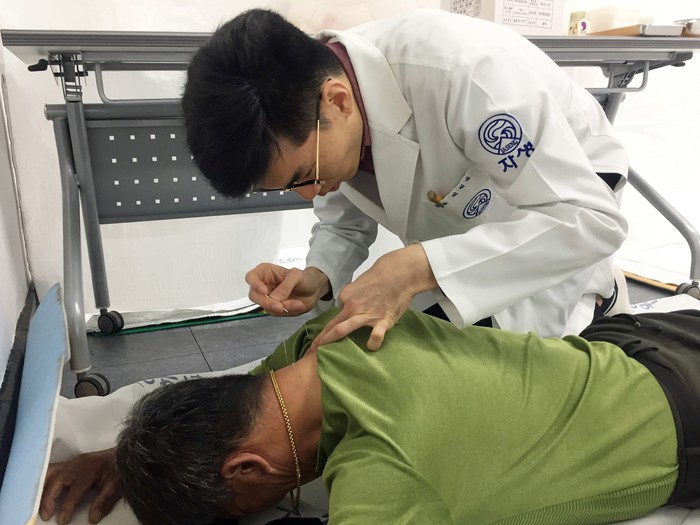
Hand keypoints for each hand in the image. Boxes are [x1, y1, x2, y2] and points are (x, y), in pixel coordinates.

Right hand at [40, 448, 120, 524]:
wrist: (124, 453)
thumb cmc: (120, 468)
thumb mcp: (117, 485)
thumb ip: (105, 501)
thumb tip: (93, 518)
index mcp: (90, 469)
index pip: (75, 490)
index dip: (67, 506)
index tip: (62, 520)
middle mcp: (78, 464)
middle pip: (57, 479)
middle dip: (48, 498)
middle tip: (46, 515)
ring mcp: (73, 462)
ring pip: (51, 471)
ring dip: (42, 487)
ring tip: (37, 503)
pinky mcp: (70, 463)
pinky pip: (52, 469)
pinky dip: (44, 479)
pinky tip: (39, 489)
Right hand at [246, 264, 330, 315]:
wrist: (315, 289)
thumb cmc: (304, 278)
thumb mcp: (297, 276)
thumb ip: (286, 285)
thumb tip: (274, 298)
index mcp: (265, 273)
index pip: (251, 277)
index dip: (255, 284)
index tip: (264, 291)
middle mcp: (263, 286)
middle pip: (254, 296)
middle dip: (267, 302)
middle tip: (280, 307)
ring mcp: (268, 298)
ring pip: (266, 307)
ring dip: (282, 307)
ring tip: (298, 304)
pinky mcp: (274, 309)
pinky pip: (277, 313)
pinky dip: (288, 311)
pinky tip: (298, 306)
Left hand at [310, 244, 436, 350]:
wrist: (402, 272)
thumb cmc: (383, 275)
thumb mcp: (361, 282)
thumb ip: (354, 295)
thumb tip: (349, 305)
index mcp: (347, 296)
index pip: (335, 315)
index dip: (327, 327)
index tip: (321, 336)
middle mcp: (353, 305)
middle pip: (332, 325)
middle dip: (320, 340)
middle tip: (311, 351)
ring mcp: (367, 314)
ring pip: (343, 329)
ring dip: (330, 341)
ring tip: (322, 353)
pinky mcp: (383, 320)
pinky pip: (375, 336)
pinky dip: (372, 343)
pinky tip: (371, 346)